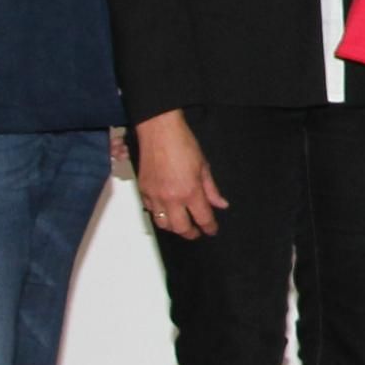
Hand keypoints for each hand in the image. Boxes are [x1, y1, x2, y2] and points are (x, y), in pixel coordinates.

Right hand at [135, 108, 225, 239]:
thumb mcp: (203, 166)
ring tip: (181, 223)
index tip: (212, 230)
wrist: (159, 130)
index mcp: (190, 192)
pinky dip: (159, 214)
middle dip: (191, 233)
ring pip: (163, 224)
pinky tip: (166, 209)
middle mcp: (171, 198)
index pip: (202, 218)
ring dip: (174, 227)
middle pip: (181, 228)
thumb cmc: (183, 143)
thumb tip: (221, 204)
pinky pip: (150, 210)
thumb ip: (211, 189)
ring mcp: (155, 196)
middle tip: (197, 231)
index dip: (209, 227)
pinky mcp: (143, 190)